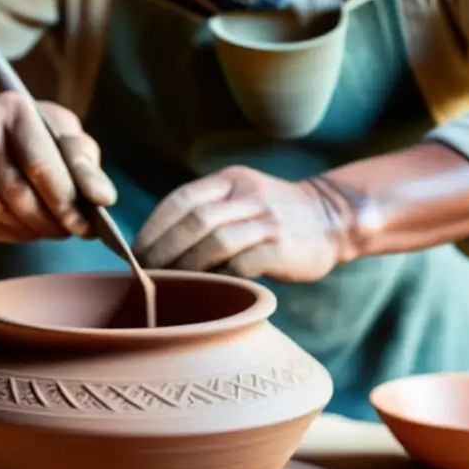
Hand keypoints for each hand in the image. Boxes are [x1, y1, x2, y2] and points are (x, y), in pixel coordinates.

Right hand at [0, 91, 116, 242]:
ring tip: (50, 230)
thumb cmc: (38, 136)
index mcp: (15, 108)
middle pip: (17, 193)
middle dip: (50, 222)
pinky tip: (24, 230)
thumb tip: (103, 198)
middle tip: (70, 233)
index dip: (66, 203)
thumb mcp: (66, 137)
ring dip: (30, 230)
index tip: (87, 227)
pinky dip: (6, 234)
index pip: (40, 166)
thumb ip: (86, 165)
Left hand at [133, 166, 343, 281]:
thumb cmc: (274, 216)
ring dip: (186, 265)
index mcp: (230, 181)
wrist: (333, 218)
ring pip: (216, 242)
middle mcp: (248, 196)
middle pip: (194, 221)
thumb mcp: (241, 196)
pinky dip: (219, 277)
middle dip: (163, 249)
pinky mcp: (282, 248)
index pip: (181, 200)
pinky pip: (242, 264)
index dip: (153, 227)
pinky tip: (206, 288)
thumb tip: (154, 245)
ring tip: (168, 283)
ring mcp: (267, 221)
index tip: (135, 252)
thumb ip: (206, 211)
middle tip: (145, 273)